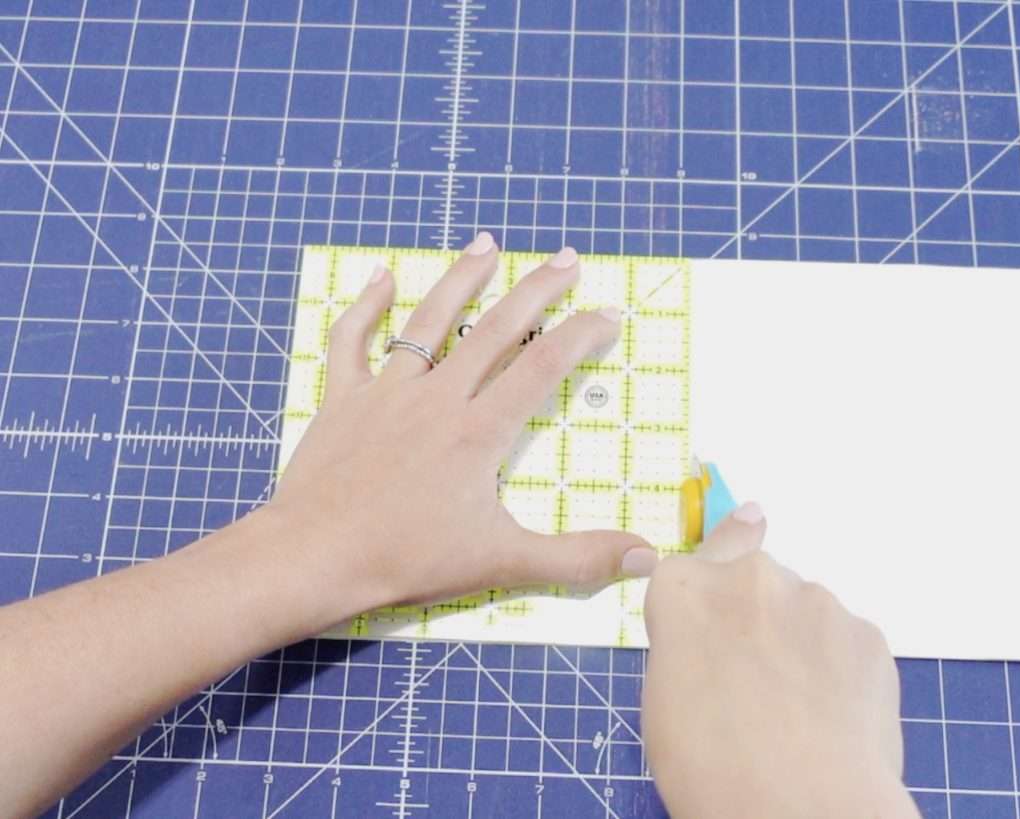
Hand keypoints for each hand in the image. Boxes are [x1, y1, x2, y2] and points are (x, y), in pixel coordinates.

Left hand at [265, 233, 655, 633]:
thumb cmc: (408, 560)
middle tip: (566, 258)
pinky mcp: (344, 399)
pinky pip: (353, 341)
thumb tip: (648, 559)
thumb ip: (577, 559)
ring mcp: (387, 392)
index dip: (583, 334)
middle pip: (496, 328)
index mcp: (479, 431)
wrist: (316, 558)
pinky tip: (381, 276)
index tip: (608, 314)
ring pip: (430, 320)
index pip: (544, 365)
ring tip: (487, 244)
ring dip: (462, 278)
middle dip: (537, 289)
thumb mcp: (503, 563)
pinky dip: (366, 306)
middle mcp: (438, 398)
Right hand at [642, 504, 917, 818]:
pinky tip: (831, 715)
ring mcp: (815, 601)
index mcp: (685, 591)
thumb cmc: (710, 764)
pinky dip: (839, 670)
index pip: (695, 554)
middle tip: (755, 677)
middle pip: (753, 581)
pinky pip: (845, 642)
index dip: (711, 568)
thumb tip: (710, 640)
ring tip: (795, 709)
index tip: (733, 556)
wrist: (798, 805)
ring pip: (803, 612)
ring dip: (798, 644)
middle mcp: (750, 579)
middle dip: (754, 615)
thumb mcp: (663, 697)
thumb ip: (687, 644)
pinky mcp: (866, 632)